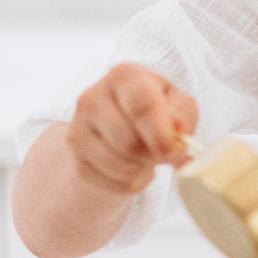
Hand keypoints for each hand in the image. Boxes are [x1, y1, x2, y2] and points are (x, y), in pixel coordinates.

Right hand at [63, 64, 197, 195]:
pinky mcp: (73, 153)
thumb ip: (183, 117)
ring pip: (118, 165)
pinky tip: (128, 167)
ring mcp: (78, 125)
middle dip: (152, 156)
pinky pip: (107, 180)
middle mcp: (94, 97)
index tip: (171, 151)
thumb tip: (177, 138)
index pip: (142, 105)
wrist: (115, 129)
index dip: (160, 134)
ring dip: (140, 169)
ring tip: (144, 157)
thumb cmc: (153, 113)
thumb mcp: (178, 105)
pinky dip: (127, 181)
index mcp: (125, 76)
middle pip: (129, 142)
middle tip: (161, 152)